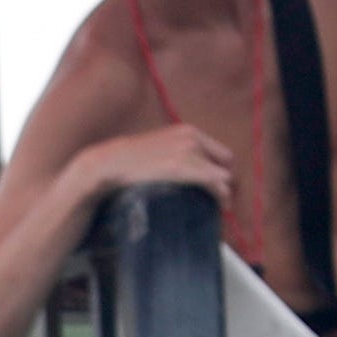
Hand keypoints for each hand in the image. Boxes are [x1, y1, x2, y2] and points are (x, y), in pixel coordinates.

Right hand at [80, 122, 239, 201]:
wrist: (110, 163)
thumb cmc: (128, 161)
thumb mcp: (158, 148)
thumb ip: (174, 152)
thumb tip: (183, 170)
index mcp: (188, 131)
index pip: (219, 151)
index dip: (221, 169)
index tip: (218, 184)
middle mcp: (193, 138)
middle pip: (226, 162)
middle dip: (226, 179)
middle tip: (220, 197)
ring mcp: (189, 152)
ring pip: (223, 174)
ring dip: (224, 191)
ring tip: (221, 205)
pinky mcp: (184, 168)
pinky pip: (214, 182)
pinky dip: (221, 195)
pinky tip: (221, 205)